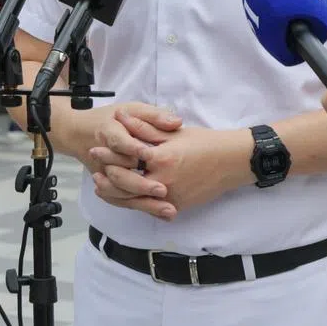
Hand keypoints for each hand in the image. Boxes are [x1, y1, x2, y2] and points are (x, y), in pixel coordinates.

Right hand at [60, 101, 181, 205]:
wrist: (79, 133)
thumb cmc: (111, 119)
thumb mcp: (132, 108)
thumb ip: (153, 115)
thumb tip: (177, 122)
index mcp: (108, 131)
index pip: (119, 142)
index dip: (133, 148)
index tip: (149, 155)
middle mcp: (103, 156)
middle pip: (119, 174)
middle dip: (141, 184)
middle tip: (163, 189)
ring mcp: (104, 173)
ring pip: (122, 192)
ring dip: (144, 202)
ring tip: (169, 209)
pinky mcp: (108, 184)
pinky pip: (122, 200)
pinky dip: (140, 208)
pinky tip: (161, 214)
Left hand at [88, 108, 250, 219]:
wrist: (231, 162)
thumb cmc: (204, 143)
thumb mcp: (173, 132)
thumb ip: (145, 128)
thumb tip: (121, 117)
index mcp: (162, 159)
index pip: (126, 157)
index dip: (109, 153)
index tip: (96, 148)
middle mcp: (164, 181)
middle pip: (126, 184)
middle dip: (107, 176)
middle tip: (94, 170)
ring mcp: (170, 197)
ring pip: (134, 200)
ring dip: (115, 194)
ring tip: (102, 186)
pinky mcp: (177, 206)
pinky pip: (149, 208)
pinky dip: (134, 203)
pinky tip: (124, 197)